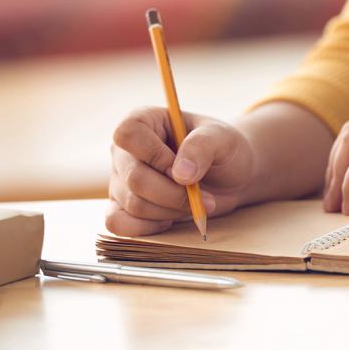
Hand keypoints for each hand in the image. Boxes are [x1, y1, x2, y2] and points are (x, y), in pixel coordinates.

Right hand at [107, 107, 255, 235]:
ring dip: (170, 210)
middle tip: (203, 196)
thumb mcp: (222, 139)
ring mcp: (120, 180)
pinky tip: (171, 219)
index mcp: (143, 120)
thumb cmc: (223, 150)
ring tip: (194, 204)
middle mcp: (124, 150)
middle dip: (173, 193)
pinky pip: (119, 224)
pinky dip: (148, 228)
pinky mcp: (122, 207)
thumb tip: (179, 174)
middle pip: (133, 177)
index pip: (128, 134)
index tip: (183, 169)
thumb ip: (201, 147)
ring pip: (133, 204)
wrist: (229, 178)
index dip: (154, 155)